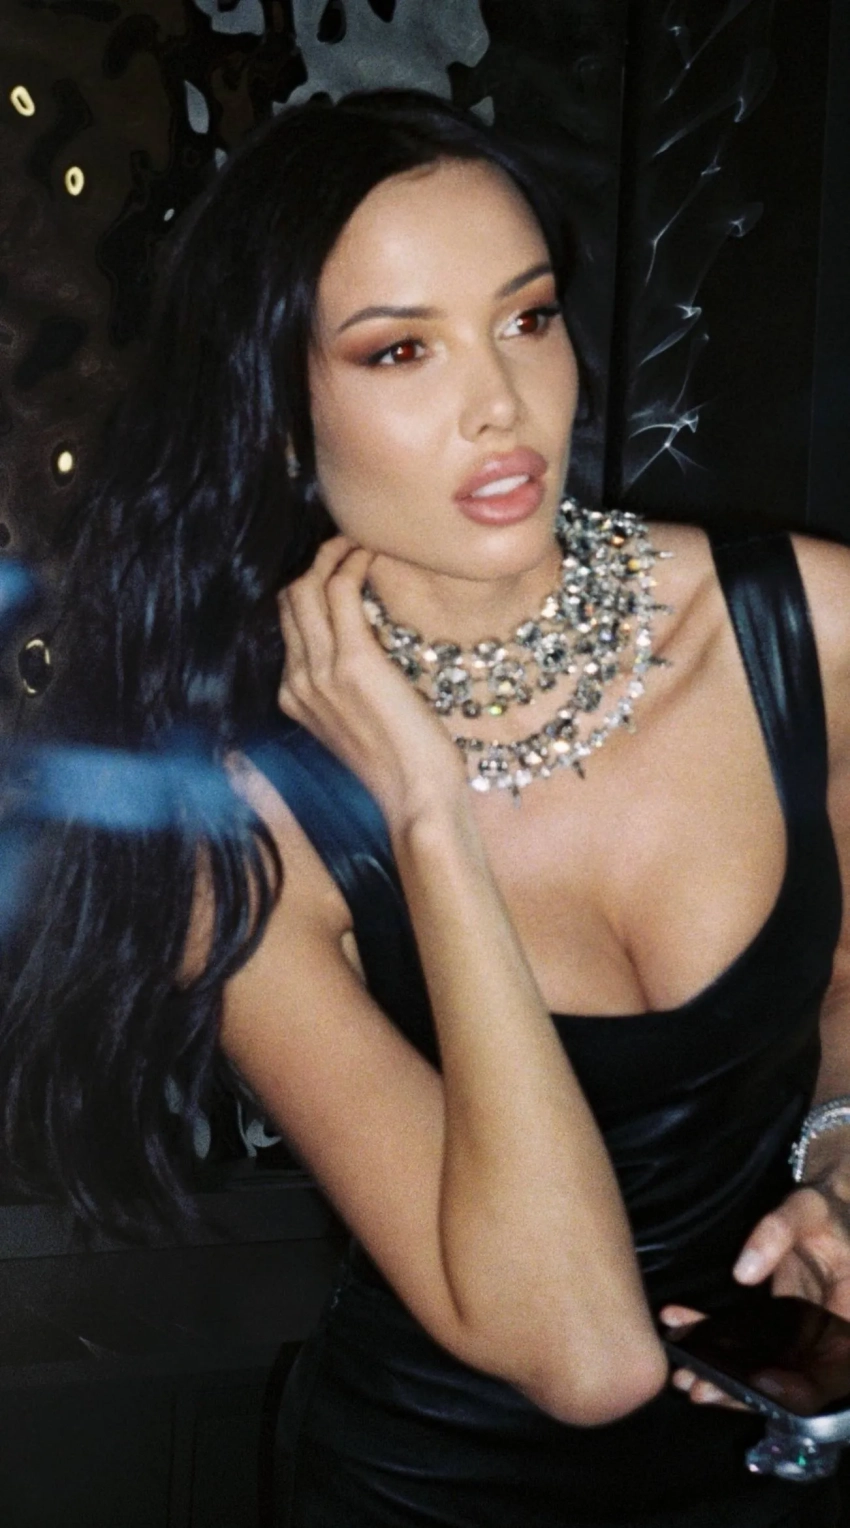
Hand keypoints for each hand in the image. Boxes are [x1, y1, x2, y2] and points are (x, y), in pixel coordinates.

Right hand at [278, 537, 466, 826]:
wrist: (416, 800)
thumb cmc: (403, 767)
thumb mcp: (361, 724)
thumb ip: (348, 689)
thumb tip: (366, 651)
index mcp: (295, 695)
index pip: (289, 621)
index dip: (311, 584)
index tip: (340, 564)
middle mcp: (298, 680)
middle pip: (291, 598)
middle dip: (317, 561)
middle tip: (351, 542)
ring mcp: (321, 671)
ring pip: (309, 587)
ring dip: (334, 553)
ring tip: (362, 541)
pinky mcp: (353, 662)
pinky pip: (341, 590)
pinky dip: (354, 562)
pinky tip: (375, 554)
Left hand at [660, 1182, 849, 1409]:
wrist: (829, 1206)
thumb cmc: (826, 1210)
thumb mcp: (809, 1211)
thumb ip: (778, 1232)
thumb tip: (743, 1275)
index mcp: (845, 1321)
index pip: (820, 1371)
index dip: (787, 1388)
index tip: (747, 1384)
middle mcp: (824, 1336)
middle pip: (785, 1378)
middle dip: (740, 1390)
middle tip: (697, 1387)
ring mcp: (798, 1332)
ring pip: (762, 1365)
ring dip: (722, 1373)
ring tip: (683, 1374)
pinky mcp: (777, 1321)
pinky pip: (746, 1337)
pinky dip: (713, 1336)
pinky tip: (680, 1327)